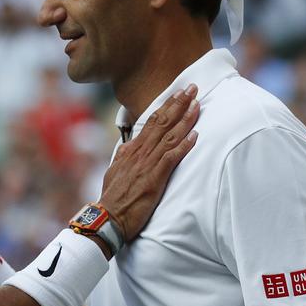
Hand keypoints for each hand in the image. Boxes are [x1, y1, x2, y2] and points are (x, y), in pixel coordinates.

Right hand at [100, 84, 199, 242]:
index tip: (178, 93)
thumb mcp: (115, 170)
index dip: (167, 106)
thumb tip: (129, 145)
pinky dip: (183, 146)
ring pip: (169, 136)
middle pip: (162, 123)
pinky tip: (195, 136)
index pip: (152, 122)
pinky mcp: (153, 179)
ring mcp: (146, 164)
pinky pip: (171, 158)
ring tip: (197, 105)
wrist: (107, 216)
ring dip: (184, 120)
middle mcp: (139, 152)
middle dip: (178, 104)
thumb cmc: (113, 197)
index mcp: (131, 149)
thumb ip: (123, 156)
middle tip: (192, 88)